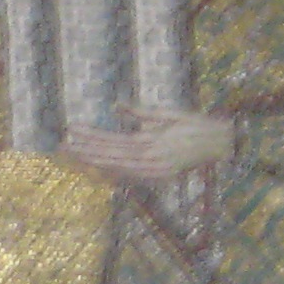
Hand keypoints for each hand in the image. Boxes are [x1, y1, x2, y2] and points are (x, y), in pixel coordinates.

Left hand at [58, 107, 235, 185]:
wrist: (221, 145)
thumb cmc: (195, 126)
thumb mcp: (168, 114)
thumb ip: (140, 112)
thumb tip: (117, 104)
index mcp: (152, 141)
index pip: (113, 139)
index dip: (91, 136)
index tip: (72, 129)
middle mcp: (150, 159)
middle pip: (110, 155)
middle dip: (85, 150)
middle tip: (62, 144)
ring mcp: (153, 172)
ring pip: (116, 168)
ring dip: (93, 162)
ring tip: (72, 154)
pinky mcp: (157, 179)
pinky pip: (129, 177)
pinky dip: (110, 173)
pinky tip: (94, 168)